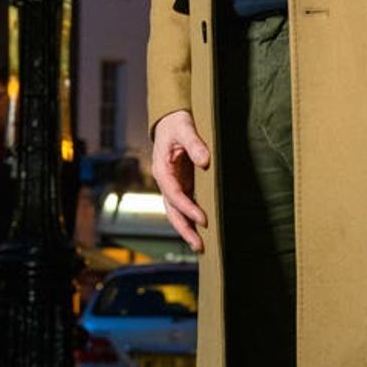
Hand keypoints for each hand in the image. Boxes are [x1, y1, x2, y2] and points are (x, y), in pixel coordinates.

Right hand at [151, 109, 209, 252]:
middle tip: (199, 246)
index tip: (203, 219)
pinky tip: (202, 229)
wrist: (170, 120)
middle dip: (184, 229)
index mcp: (162, 169)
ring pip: (176, 212)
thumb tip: (205, 162)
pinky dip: (191, 218)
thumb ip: (195, 144)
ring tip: (201, 246)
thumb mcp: (185, 128)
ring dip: (187, 229)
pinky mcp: (181, 184)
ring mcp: (172, 184)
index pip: (174, 194)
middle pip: (171, 211)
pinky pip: (184, 205)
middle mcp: (165, 181)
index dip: (187, 208)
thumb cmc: (176, 123)